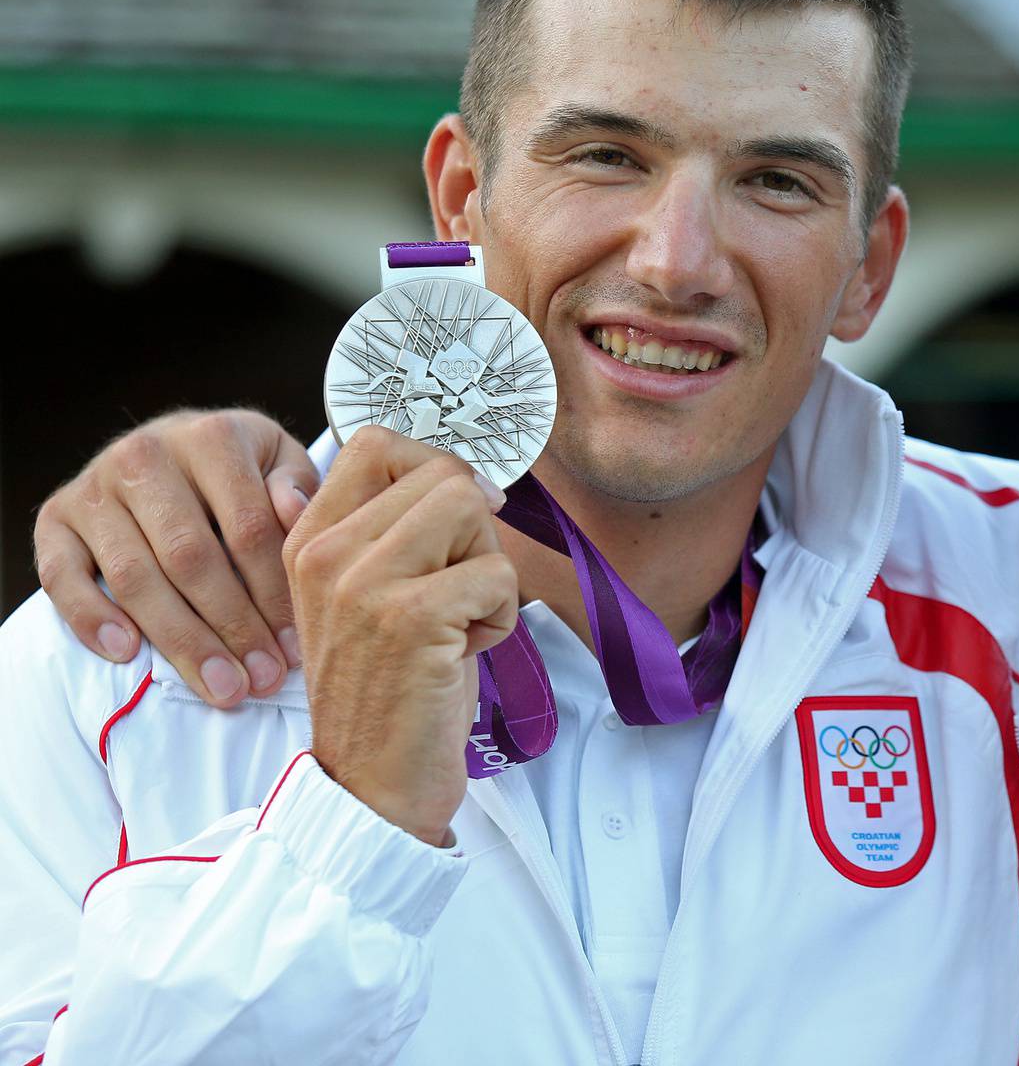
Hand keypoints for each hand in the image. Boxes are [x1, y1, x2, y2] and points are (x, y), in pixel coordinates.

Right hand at [33, 409, 318, 705]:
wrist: (173, 445)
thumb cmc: (243, 468)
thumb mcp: (282, 463)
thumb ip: (297, 489)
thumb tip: (294, 511)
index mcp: (213, 437)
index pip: (248, 529)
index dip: (274, 594)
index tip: (295, 646)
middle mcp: (145, 456)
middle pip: (191, 558)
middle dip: (231, 629)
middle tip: (261, 680)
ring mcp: (94, 489)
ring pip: (134, 576)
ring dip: (180, 641)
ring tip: (221, 687)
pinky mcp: (55, 518)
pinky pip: (62, 576)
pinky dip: (90, 618)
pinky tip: (127, 654)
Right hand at [284, 427, 517, 845]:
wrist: (370, 785)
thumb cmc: (390, 689)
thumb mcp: (371, 596)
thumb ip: (395, 531)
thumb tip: (466, 476)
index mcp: (309, 539)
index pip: (377, 442)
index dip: (436, 472)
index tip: (452, 527)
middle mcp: (325, 552)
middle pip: (442, 473)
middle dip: (473, 530)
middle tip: (455, 591)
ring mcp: (363, 583)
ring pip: (470, 508)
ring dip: (487, 567)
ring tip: (457, 621)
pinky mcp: (409, 618)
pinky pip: (496, 572)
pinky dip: (500, 615)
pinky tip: (464, 652)